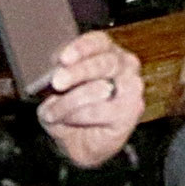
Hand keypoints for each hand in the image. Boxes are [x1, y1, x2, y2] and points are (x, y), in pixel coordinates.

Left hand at [35, 32, 145, 168]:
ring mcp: (132, 87)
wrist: (80, 143)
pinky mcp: (132, 110)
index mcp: (107, 52)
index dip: (81, 48)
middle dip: (78, 72)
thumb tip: (57, 75)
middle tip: (57, 82)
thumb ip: (58, 78)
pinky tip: (67, 120)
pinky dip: (77, 116)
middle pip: (104, 62)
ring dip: (70, 102)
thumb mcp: (57, 90)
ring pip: (100, 88)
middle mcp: (125, 65)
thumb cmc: (70, 109)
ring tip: (52, 112)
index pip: (99, 42)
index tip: (63, 59)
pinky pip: (100, 110)